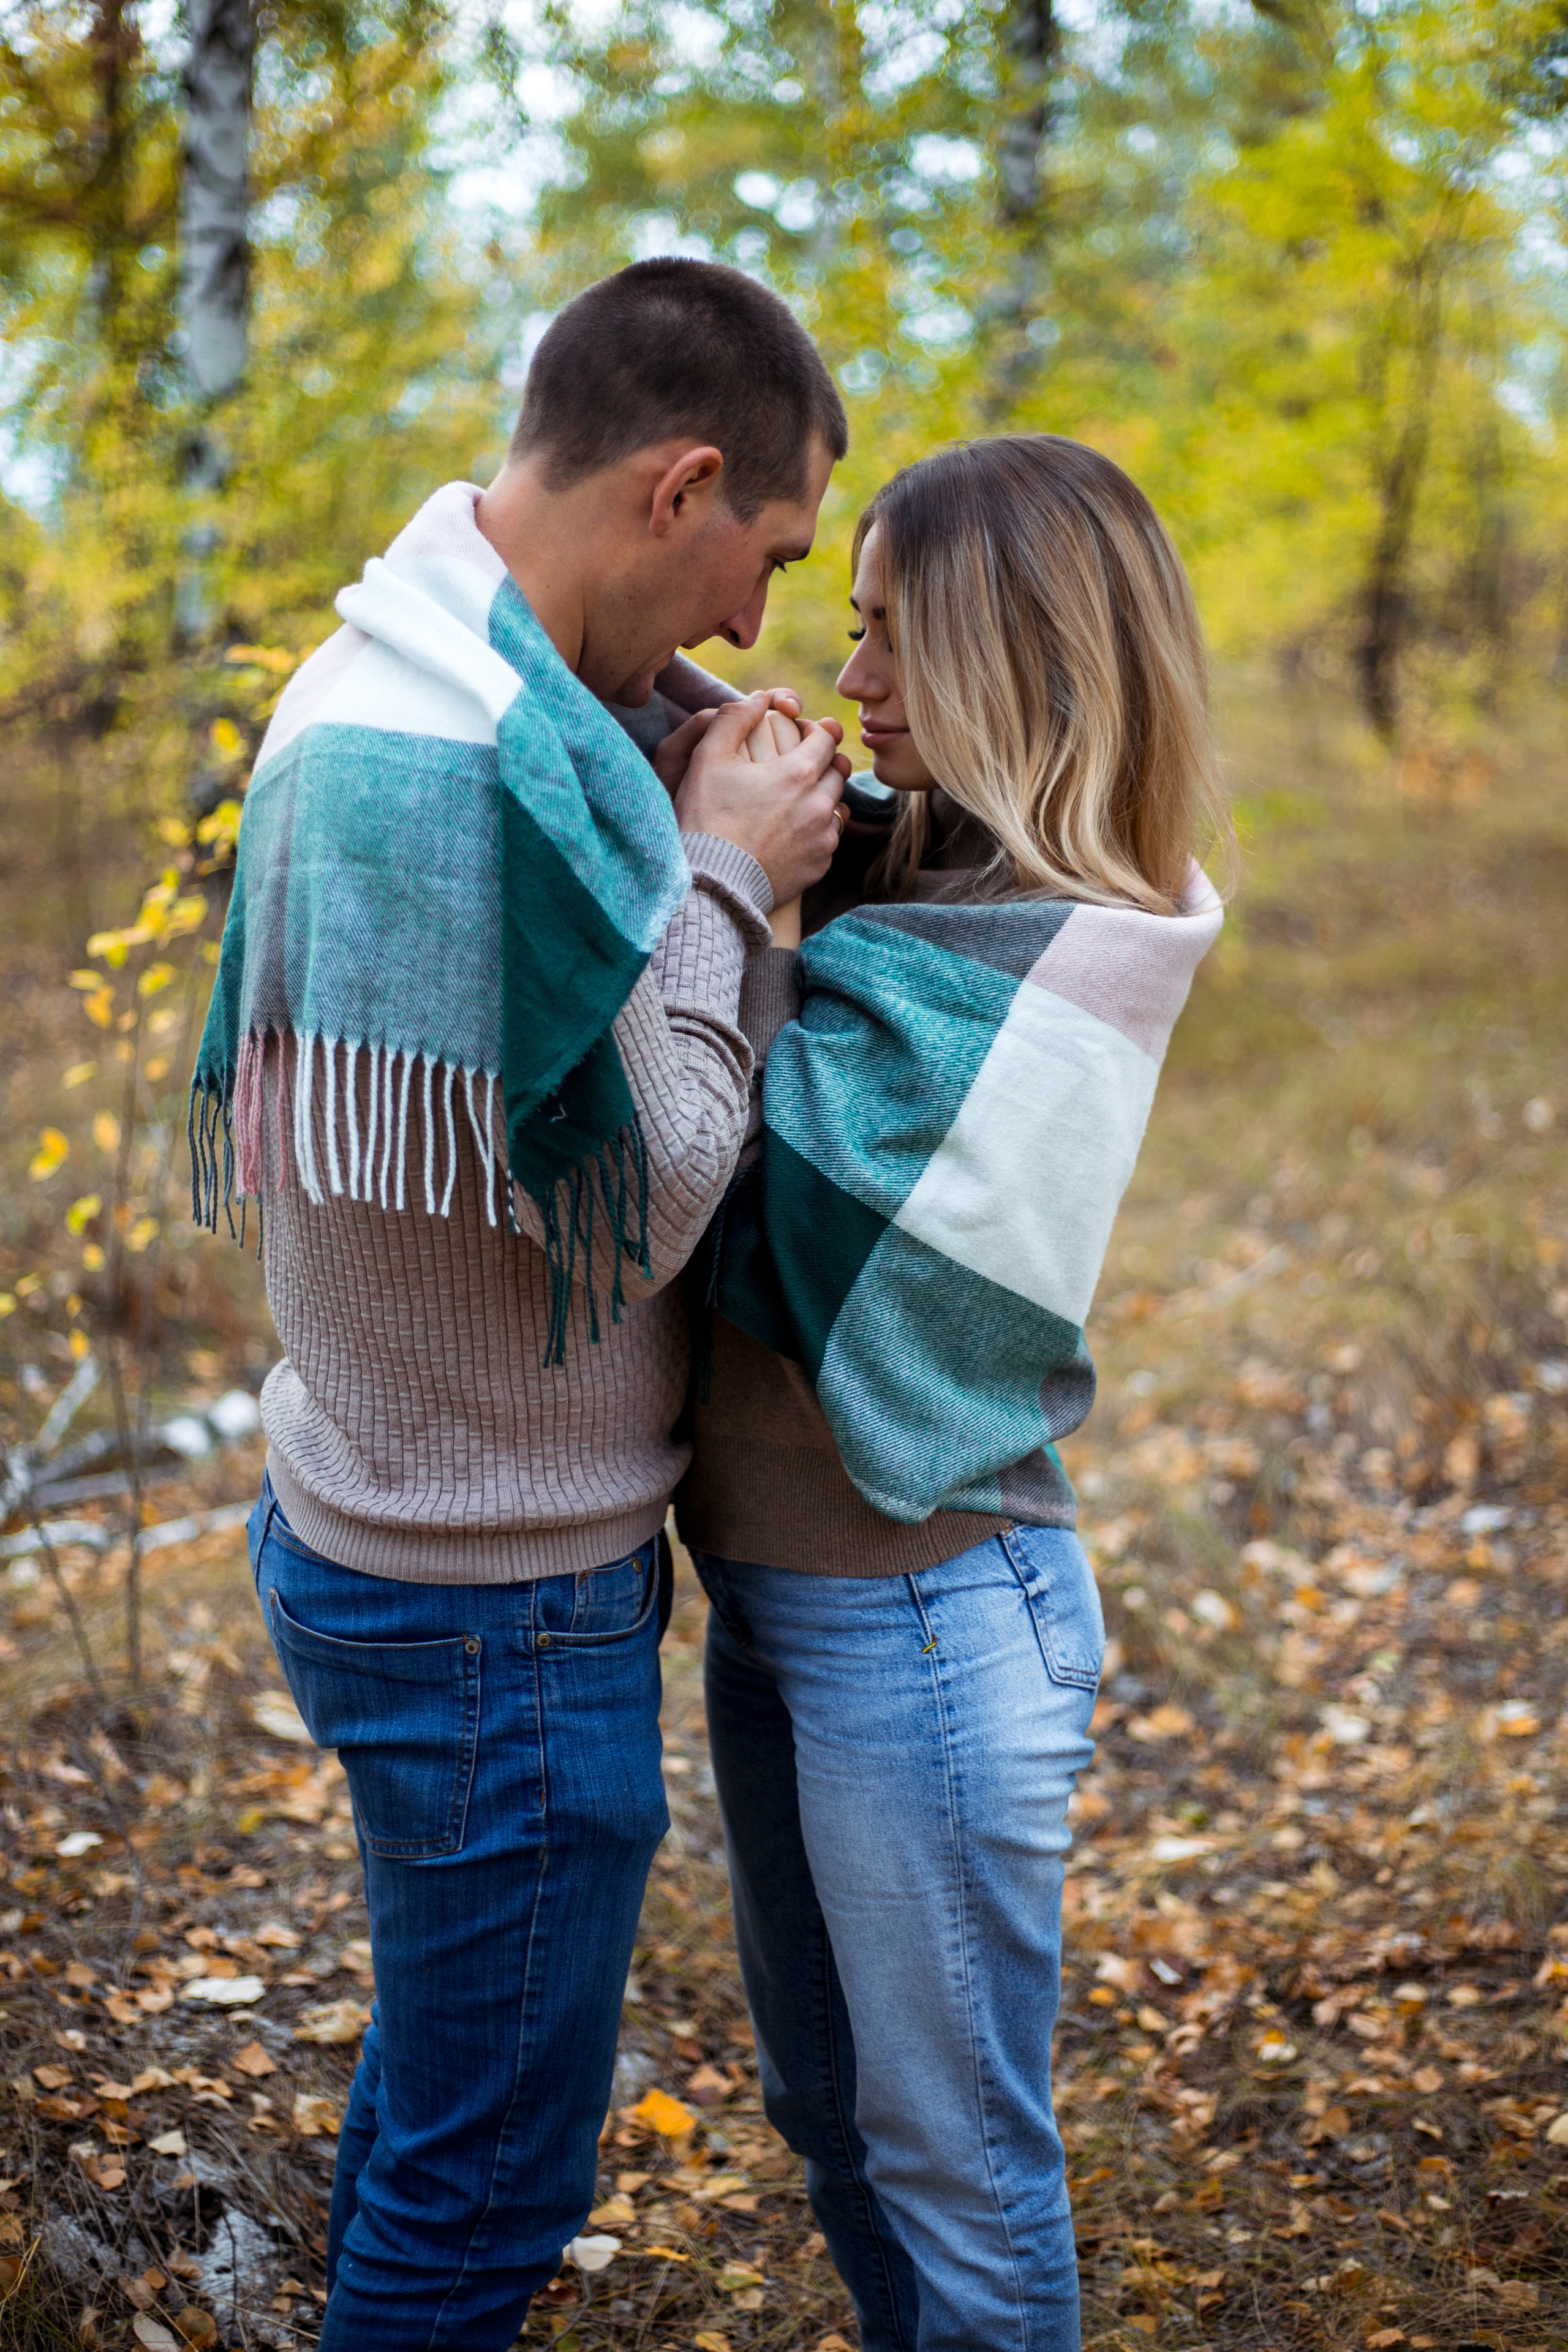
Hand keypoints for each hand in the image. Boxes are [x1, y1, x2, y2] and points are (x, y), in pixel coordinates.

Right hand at [675, 692, 848, 907]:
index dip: (815, 730)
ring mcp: (822, 838)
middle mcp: (819, 804)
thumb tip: (758, 698)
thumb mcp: (708, 758)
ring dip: (823, 796)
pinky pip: (829, 839)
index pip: (827, 737)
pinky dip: (817, 830)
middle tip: (801, 764)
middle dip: (824, 762)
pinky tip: (793, 831)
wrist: (713, 883)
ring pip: (837, 805)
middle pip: (838, 771)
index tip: (801, 734)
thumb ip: (733, 718)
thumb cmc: (707, 818)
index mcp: (798, 772)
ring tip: (797, 799)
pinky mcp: (819, 866)